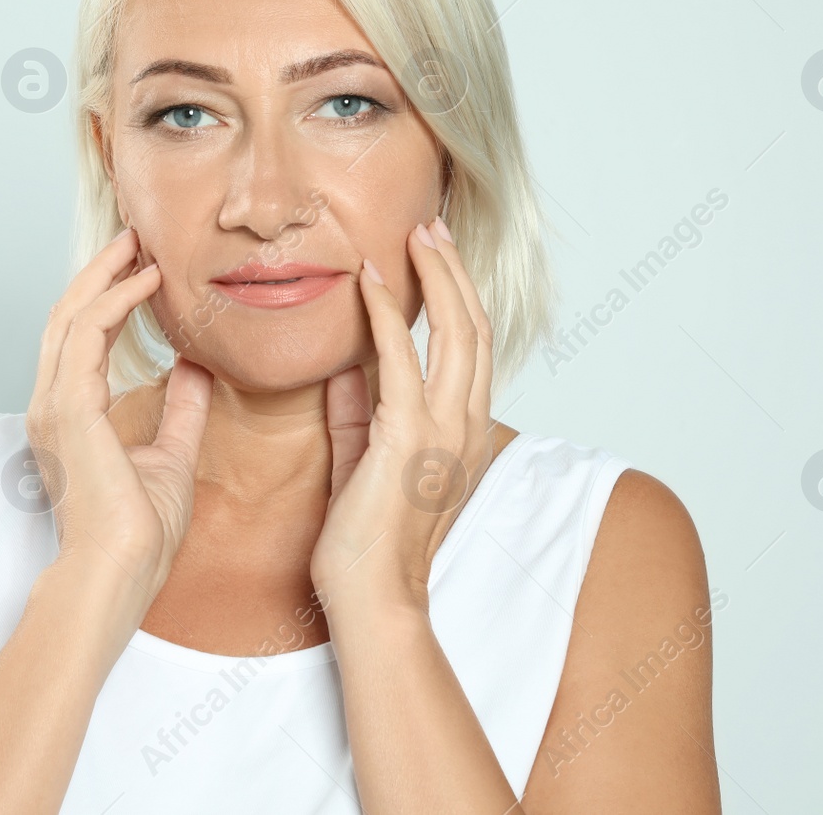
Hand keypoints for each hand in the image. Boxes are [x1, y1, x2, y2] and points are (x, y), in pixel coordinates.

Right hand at [25, 227, 213, 608]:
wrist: (119, 573)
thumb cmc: (139, 533)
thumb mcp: (172, 455)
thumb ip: (181, 409)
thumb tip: (197, 369)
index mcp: (68, 416)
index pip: (79, 338)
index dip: (105, 295)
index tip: (140, 265)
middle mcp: (51, 405)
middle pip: (66, 315)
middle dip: (99, 271)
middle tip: (135, 236)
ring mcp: (53, 406)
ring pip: (70, 315)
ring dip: (105, 274)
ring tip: (140, 243)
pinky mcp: (68, 409)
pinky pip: (85, 335)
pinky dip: (114, 301)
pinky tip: (146, 281)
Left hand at [309, 217, 496, 616]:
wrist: (372, 596)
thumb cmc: (366, 542)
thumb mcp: (364, 462)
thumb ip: (360, 414)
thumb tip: (346, 370)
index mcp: (461, 432)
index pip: (472, 348)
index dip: (459, 296)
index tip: (436, 256)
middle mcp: (465, 425)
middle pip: (475, 327)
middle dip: (454, 271)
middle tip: (431, 226)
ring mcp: (444, 431)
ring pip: (457, 333)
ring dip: (435, 276)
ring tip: (416, 234)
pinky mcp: (408, 438)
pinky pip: (399, 359)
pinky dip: (387, 313)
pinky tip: (370, 279)